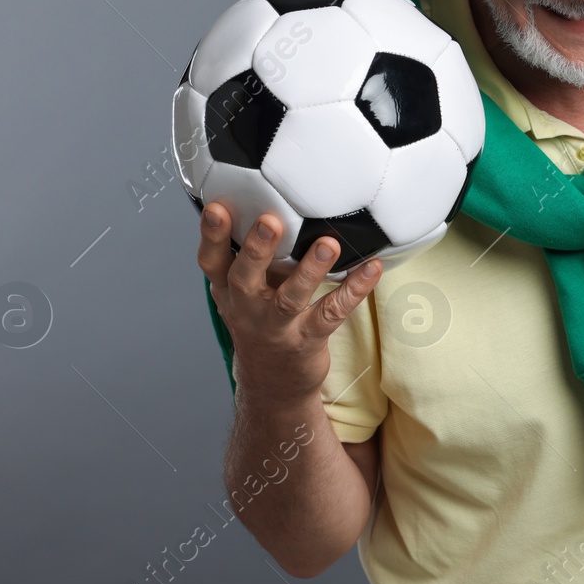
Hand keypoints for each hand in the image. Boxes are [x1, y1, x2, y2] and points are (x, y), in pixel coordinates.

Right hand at [197, 203, 381, 401]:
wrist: (273, 384)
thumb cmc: (261, 321)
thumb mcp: (244, 291)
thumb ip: (251, 254)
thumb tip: (268, 199)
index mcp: (229, 290)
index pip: (212, 261)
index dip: (211, 236)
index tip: (217, 208)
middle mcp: (248, 308)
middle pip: (245, 277)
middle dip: (257, 249)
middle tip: (269, 221)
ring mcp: (277, 326)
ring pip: (290, 297)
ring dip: (310, 270)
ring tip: (327, 244)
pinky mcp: (308, 339)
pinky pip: (332, 313)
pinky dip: (354, 290)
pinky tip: (371, 269)